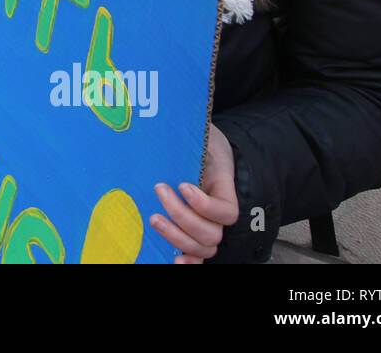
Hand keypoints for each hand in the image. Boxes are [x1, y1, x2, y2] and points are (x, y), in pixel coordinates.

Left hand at [151, 122, 237, 263]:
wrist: (189, 143)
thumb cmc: (195, 137)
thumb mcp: (199, 131)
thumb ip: (193, 135)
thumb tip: (174, 118)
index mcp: (223, 187)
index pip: (225, 211)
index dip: (205, 205)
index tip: (182, 184)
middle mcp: (216, 210)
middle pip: (212, 233)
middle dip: (182, 217)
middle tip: (159, 191)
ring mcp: (205, 222)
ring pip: (203, 247)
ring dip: (177, 237)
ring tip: (154, 217)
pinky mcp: (189, 229)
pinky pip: (196, 255)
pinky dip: (187, 261)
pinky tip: (173, 259)